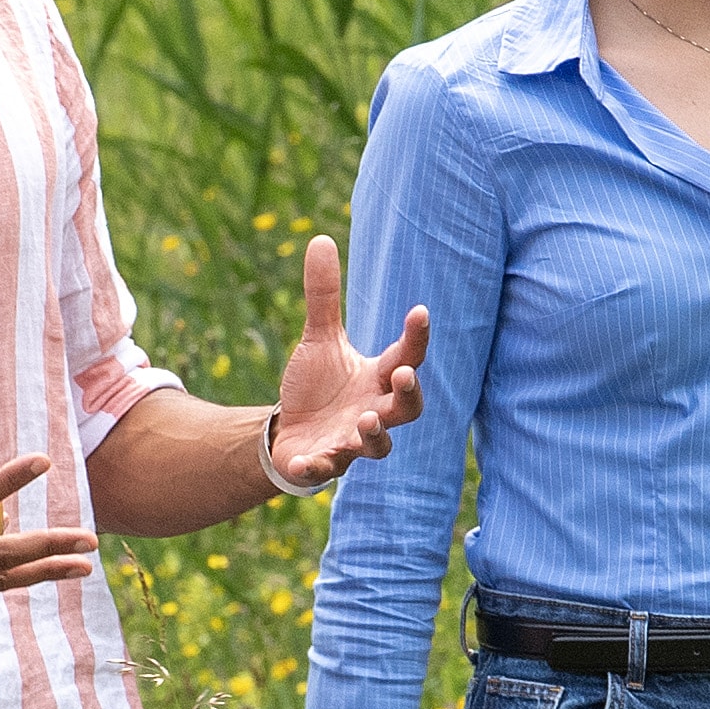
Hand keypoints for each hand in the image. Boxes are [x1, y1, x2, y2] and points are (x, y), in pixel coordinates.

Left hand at [267, 236, 429, 489]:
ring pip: (377, 445)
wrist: (291, 434)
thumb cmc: (317, 387)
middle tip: (404, 377)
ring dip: (374, 435)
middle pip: (408, 408)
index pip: (407, 357)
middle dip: (409, 395)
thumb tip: (319, 239)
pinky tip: (303, 461)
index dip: (416, 338)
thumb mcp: (319, 339)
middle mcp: (374, 410)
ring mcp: (352, 442)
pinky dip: (316, 468)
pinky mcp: (325, 463)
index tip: (419, 311)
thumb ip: (324, 297)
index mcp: (378, 379)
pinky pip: (325, 470)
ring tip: (365, 421)